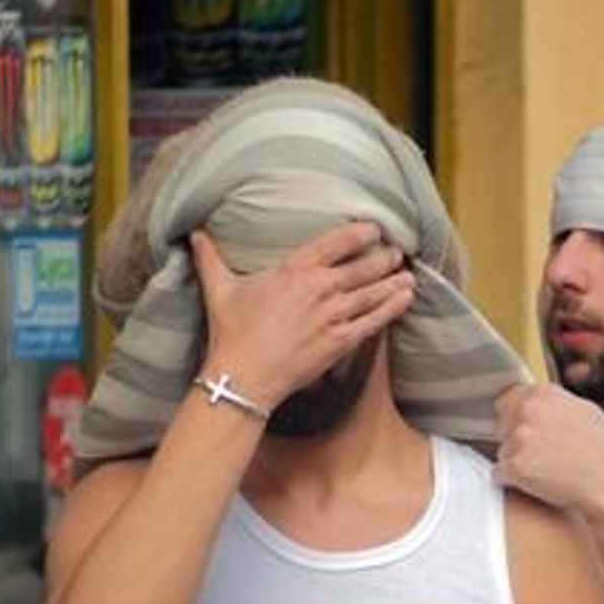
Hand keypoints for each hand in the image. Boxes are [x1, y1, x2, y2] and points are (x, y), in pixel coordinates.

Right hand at [190, 223, 414, 406]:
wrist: (245, 375)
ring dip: (394, 281)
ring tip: (408, 274)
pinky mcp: (341, 341)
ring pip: (373, 292)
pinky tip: (406, 298)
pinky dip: (393, 307)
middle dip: (384, 258)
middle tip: (397, 252)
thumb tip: (195, 235)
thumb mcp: (219, 289)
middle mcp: (320, 288)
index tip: (374, 228)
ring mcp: (333, 314)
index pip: (337, 242)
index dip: (360, 233)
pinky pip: (375, 320)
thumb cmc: (232, 333)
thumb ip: (211, 258)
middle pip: (362, 266)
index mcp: (295, 269)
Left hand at [494, 384, 603, 523]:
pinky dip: (513, 481)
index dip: (516, 419)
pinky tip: (537, 483)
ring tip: (545, 471)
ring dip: (516, 462)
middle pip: (501, 426)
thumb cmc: (603, 451)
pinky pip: (499, 474)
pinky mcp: (515, 466)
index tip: (527, 431)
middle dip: (514, 440)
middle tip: (540, 455)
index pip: (508, 400)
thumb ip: (555, 403)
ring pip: (501, 451)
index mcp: (544, 394)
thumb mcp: (584, 410)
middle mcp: (528, 411)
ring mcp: (519, 438)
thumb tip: (540, 404)